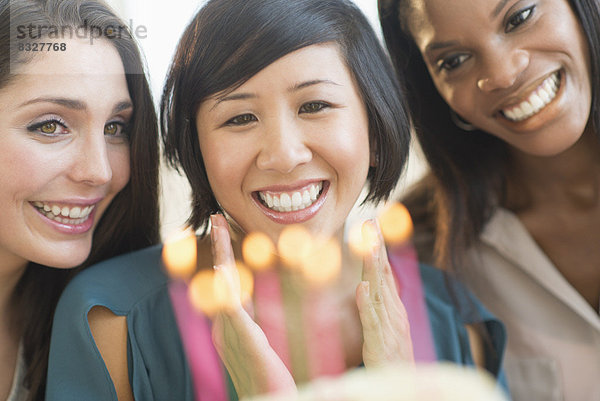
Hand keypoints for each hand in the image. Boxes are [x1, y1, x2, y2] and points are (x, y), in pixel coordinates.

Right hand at [209, 214, 295, 398]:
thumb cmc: (268, 381)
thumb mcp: (258, 346)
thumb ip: (253, 326)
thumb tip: (250, 306)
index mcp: (231, 326)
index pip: (227, 284)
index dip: (224, 257)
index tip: (224, 232)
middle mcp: (225, 327)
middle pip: (221, 278)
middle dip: (218, 247)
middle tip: (217, 217)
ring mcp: (232, 334)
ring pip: (224, 286)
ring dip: (221, 255)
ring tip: (219, 227)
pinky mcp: (245, 342)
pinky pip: (233, 310)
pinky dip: (227, 288)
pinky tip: (224, 269)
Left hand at [356, 219, 413, 367]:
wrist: (403, 385)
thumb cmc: (393, 356)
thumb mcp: (387, 325)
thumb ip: (378, 305)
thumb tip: (366, 283)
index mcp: (393, 306)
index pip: (385, 270)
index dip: (378, 247)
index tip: (371, 223)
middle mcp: (393, 312)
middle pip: (384, 274)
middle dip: (377, 247)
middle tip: (370, 222)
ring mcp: (388, 326)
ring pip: (380, 292)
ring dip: (375, 268)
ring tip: (369, 245)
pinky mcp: (380, 343)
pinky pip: (372, 322)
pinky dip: (367, 305)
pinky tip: (362, 288)